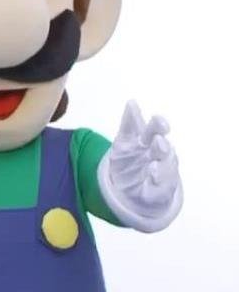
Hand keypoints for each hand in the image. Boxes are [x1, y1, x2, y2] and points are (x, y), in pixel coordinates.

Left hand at [99, 101, 181, 231]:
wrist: (128, 189)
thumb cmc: (130, 160)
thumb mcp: (125, 140)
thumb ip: (130, 123)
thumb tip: (132, 102)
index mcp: (150, 140)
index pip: (156, 129)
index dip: (158, 125)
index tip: (160, 123)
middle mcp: (159, 155)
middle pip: (164, 148)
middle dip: (162, 146)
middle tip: (158, 142)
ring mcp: (161, 172)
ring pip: (167, 168)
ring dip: (163, 166)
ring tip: (153, 166)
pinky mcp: (161, 189)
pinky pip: (163, 186)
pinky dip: (160, 180)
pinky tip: (153, 176)